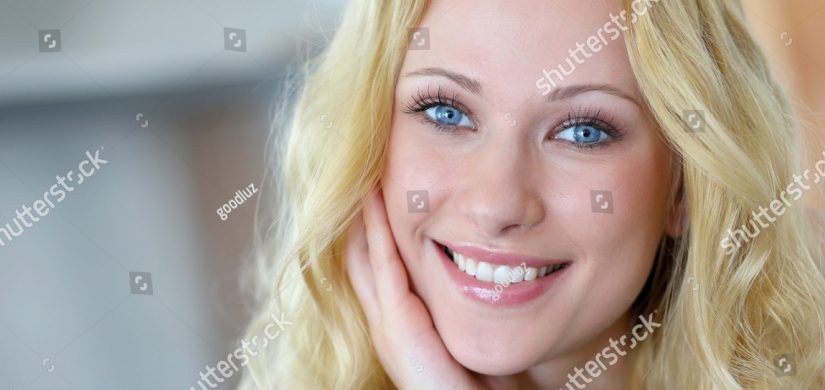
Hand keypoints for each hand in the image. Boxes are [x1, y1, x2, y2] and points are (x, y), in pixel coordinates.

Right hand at [346, 189, 494, 389]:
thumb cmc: (477, 384)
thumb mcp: (461, 333)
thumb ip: (458, 306)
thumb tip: (482, 272)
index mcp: (398, 320)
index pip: (375, 262)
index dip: (372, 226)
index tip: (376, 187)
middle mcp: (384, 319)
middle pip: (358, 254)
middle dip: (357, 214)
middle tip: (361, 171)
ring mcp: (387, 323)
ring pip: (363, 254)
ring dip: (362, 214)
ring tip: (363, 174)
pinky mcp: (398, 325)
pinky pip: (383, 267)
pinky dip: (376, 231)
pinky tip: (373, 201)